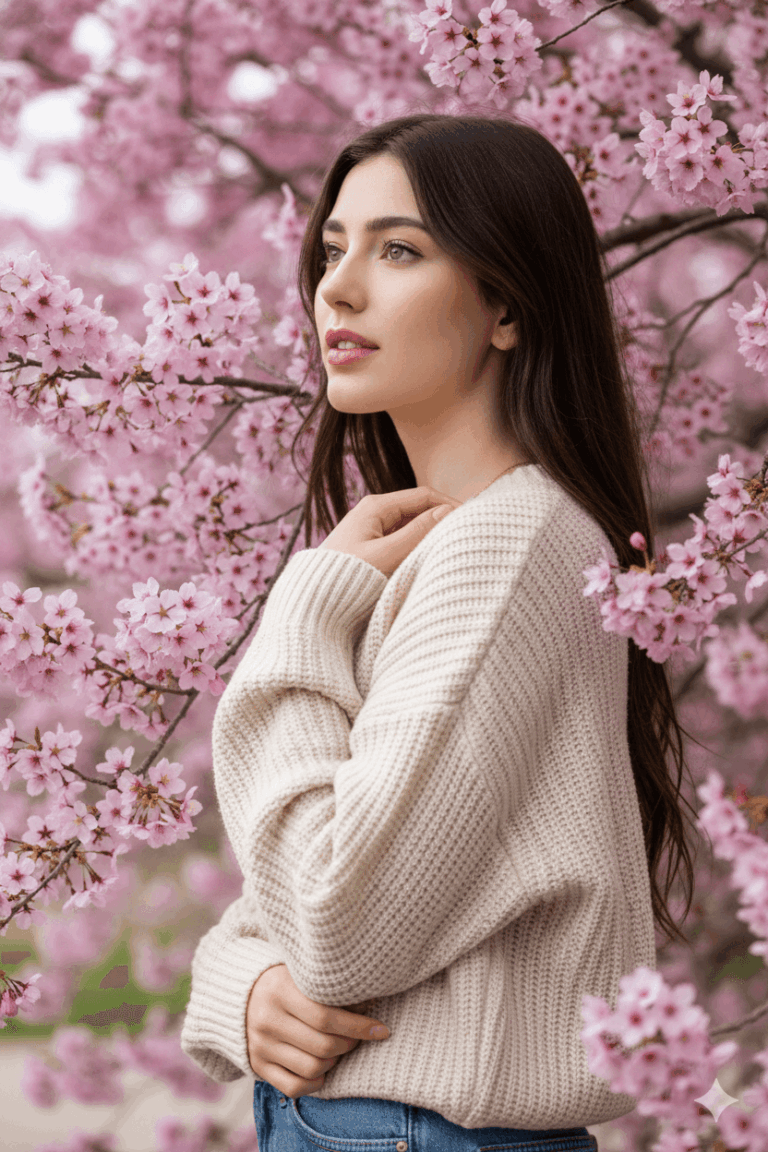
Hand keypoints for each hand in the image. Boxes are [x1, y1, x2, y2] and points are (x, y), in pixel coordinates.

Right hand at [246, 962, 390, 1097]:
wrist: (239, 993)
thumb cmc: (284, 980)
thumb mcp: (301, 972)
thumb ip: (329, 986)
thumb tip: (373, 1000)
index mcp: (280, 990)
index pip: (325, 1017)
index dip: (358, 1027)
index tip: (381, 1030)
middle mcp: (267, 1020)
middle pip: (322, 1046)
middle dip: (349, 1044)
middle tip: (358, 1037)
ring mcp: (260, 1046)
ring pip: (311, 1068)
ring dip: (334, 1063)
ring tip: (339, 1049)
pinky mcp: (257, 1066)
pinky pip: (293, 1087)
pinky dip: (315, 1082)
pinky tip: (324, 1069)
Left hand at [318, 486, 463, 577]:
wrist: (314, 604)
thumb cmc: (346, 579)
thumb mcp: (387, 556)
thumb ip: (418, 533)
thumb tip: (449, 511)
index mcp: (375, 507)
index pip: (424, 496)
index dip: (450, 505)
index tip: (472, 520)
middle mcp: (373, 514)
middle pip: (418, 510)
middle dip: (442, 521)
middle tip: (465, 536)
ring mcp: (371, 532)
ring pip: (411, 528)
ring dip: (430, 536)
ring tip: (450, 550)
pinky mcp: (370, 549)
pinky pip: (401, 542)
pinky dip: (417, 548)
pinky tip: (428, 561)